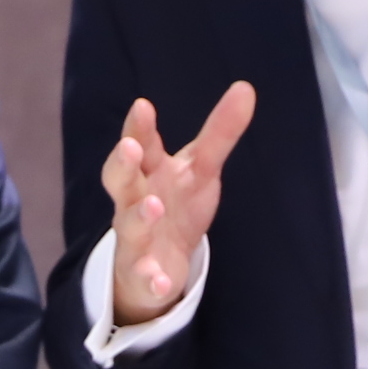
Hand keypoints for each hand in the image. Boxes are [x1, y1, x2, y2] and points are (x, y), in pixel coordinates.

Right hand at [103, 84, 254, 326]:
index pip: (141, 145)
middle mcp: (135, 200)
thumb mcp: (200, 169)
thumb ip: (219, 133)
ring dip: (139, 216)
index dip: (139, 128)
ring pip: (130, 226)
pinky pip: (143, 276)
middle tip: (130, 148)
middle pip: (121, 180)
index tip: (142, 106)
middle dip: (122, 164)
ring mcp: (135, 238)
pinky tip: (160, 281)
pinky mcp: (142, 273)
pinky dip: (150, 278)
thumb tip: (246, 88)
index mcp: (149, 172)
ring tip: (153, 206)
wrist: (157, 265)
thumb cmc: (176, 205)